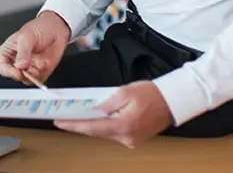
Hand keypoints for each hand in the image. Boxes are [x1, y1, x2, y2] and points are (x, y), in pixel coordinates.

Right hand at [0, 11, 70, 85]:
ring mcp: (28, 68)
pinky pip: (38, 80)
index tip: (18, 72)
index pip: (3, 67)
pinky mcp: (40, 72)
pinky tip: (44, 65)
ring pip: (26, 80)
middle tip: (30, 68)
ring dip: (33, 76)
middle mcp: (17, 61)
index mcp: (8, 52)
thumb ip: (23, 52)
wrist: (56, 28)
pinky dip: (42, 75)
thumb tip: (20, 65)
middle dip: (23, 74)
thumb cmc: (39, 28)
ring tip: (38, 65)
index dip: (9, 72)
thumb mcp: (27, 36)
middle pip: (14, 76)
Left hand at [54, 81, 173, 147]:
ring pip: (104, 133)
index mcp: (124, 125)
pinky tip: (96, 118)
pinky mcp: (133, 139)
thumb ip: (106, 102)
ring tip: (76, 115)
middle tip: (63, 117)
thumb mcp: (125, 92)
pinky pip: (113, 132)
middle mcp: (127, 137)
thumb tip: (93, 109)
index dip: (73, 125)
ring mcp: (131, 140)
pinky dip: (103, 125)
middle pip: (96, 132)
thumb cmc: (152, 94)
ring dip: (92, 124)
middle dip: (79, 124)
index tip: (59, 122)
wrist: (173, 101)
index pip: (92, 127)